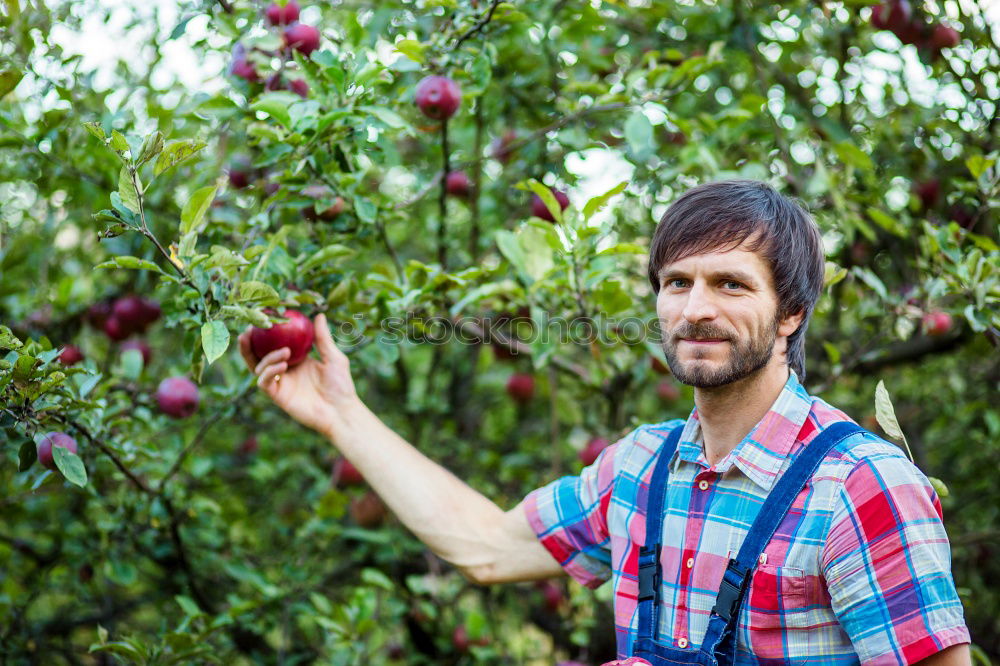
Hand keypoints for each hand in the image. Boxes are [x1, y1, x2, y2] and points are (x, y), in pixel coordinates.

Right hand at [238, 313, 359, 437]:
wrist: (341, 410)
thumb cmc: (340, 385)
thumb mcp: (333, 357)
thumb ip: (323, 338)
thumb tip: (319, 315)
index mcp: (294, 360)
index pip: (273, 345)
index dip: (263, 334)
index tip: (261, 320)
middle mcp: (283, 371)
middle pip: (257, 356)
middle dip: (248, 345)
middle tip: (248, 332)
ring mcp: (280, 384)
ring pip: (258, 368)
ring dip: (267, 357)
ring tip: (284, 351)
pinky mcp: (278, 396)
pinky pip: (264, 382)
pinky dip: (269, 372)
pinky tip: (283, 365)